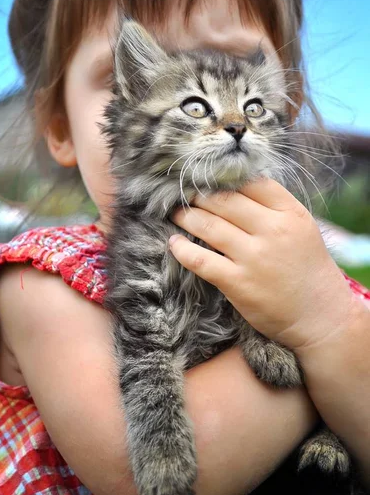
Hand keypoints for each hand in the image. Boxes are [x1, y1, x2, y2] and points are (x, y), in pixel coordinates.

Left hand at [169, 178, 356, 352]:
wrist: (320, 316)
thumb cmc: (307, 269)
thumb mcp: (302, 228)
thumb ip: (274, 207)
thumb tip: (234, 187)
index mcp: (290, 213)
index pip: (250, 182)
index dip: (224, 178)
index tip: (208, 179)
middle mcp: (273, 231)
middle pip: (223, 200)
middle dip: (198, 195)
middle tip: (184, 195)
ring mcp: (254, 257)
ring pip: (207, 225)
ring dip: (185, 217)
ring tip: (176, 213)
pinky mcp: (238, 283)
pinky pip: (200, 260)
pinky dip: (181, 249)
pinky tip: (174, 243)